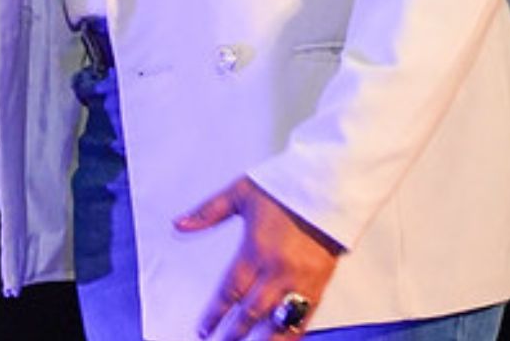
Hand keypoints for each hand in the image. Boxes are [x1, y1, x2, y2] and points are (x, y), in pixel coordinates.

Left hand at [177, 176, 340, 338]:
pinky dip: (295, 331)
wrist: (330, 184)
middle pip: (253, 312)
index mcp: (256, 250)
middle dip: (237, 332)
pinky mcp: (322, 281)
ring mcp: (303, 278)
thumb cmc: (285, 186)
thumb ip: (208, 212)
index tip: (205, 329)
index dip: (215, 313)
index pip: (230, 291)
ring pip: (283, 321)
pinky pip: (307, 315)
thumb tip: (179, 224)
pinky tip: (287, 338)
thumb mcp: (240, 193)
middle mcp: (278, 269)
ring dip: (268, 339)